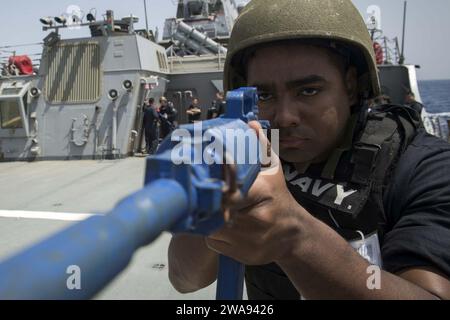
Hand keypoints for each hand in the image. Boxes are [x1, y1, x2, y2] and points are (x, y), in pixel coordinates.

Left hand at [206, 122, 306, 265]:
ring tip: (215, 210)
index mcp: (263, 194)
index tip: (203, 180)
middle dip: (208, 203)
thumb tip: (251, 125)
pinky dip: (214, 234)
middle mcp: (256, 221)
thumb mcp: (274, 170)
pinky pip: (215, 242)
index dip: (214, 186)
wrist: (293, 234)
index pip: (229, 189)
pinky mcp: (243, 256)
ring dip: (209, 219)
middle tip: (201, 194)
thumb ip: (261, 147)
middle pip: (217, 210)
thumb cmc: (279, 198)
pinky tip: (224, 226)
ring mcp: (250, 242)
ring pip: (212, 228)